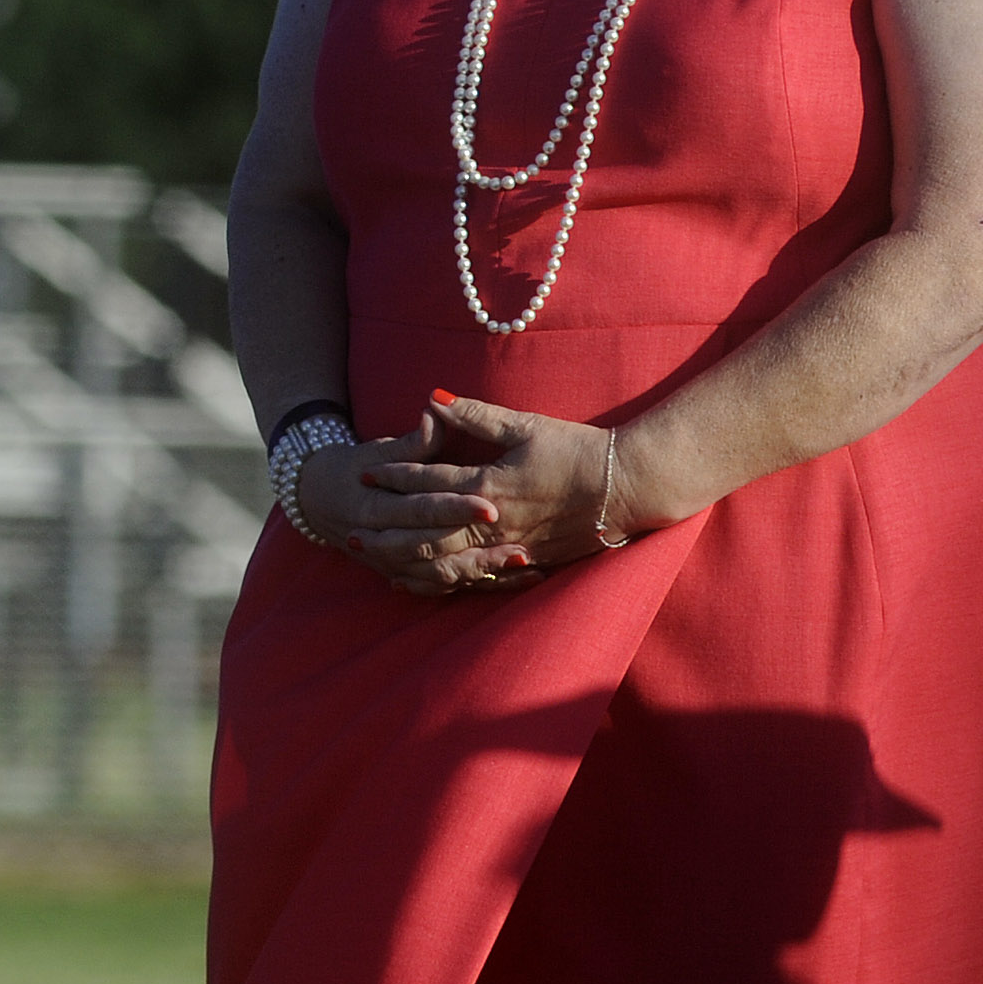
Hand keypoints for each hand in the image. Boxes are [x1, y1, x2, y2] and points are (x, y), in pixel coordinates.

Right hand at [295, 428, 530, 597]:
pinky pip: (443, 587)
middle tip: (521, 546)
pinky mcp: (404, 574)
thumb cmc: (353, 467)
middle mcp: (381, 540)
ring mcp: (392, 562)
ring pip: (441, 575)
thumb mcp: (377, 450)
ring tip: (525, 564)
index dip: (454, 507)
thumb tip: (436, 411)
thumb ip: (411, 441)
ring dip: (484, 572)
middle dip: (479, 550)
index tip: (490, 504)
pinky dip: (476, 585)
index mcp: (373, 505)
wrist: (315, 499)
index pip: (420, 508)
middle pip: (435, 548)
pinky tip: (513, 579)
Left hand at [362, 391, 622, 582]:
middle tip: (351, 534)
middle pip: (428, 532)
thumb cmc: (578, 450)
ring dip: (410, 563)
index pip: (429, 483)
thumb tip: (433, 398)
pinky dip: (447, 583)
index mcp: (489, 485)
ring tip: (377, 563)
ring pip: (449, 563)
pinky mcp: (529, 564)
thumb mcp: (525, 426)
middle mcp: (494, 522)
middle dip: (389, 533)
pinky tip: (425, 585)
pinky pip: (479, 580)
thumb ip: (476, 416)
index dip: (394, 478)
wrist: (631, 487)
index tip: (364, 475)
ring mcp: (511, 548)